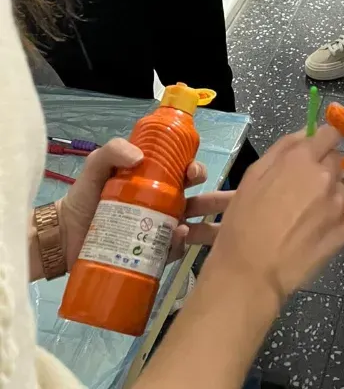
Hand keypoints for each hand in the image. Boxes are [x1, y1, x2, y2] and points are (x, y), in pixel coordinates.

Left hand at [57, 139, 221, 271]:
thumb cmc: (84, 197)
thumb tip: (138, 156)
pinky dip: (180, 247)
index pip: (184, 172)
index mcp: (155, 182)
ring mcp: (159, 231)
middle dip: (215, 199)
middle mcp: (163, 205)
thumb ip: (112, 151)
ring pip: (192, 226)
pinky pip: (173, 251)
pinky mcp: (151, 255)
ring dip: (205, 226)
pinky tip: (176, 241)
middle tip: (216, 202)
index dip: (195, 170)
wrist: (64, 236)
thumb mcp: (96, 166)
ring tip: (194, 228)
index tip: (193, 172)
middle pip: (198, 200)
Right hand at [208, 127, 343, 304]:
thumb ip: (284, 148)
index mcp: (302, 159)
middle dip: (326, 168)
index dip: (324, 140)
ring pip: (343, 189)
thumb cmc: (244, 222)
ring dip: (331, 194)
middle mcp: (326, 177)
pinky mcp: (343, 232)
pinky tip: (313, 232)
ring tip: (307, 214)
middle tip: (304, 188)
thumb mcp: (253, 176)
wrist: (251, 273)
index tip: (317, 149)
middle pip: (338, 161)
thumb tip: (307, 131)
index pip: (331, 133)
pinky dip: (333, 220)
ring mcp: (338, 206)